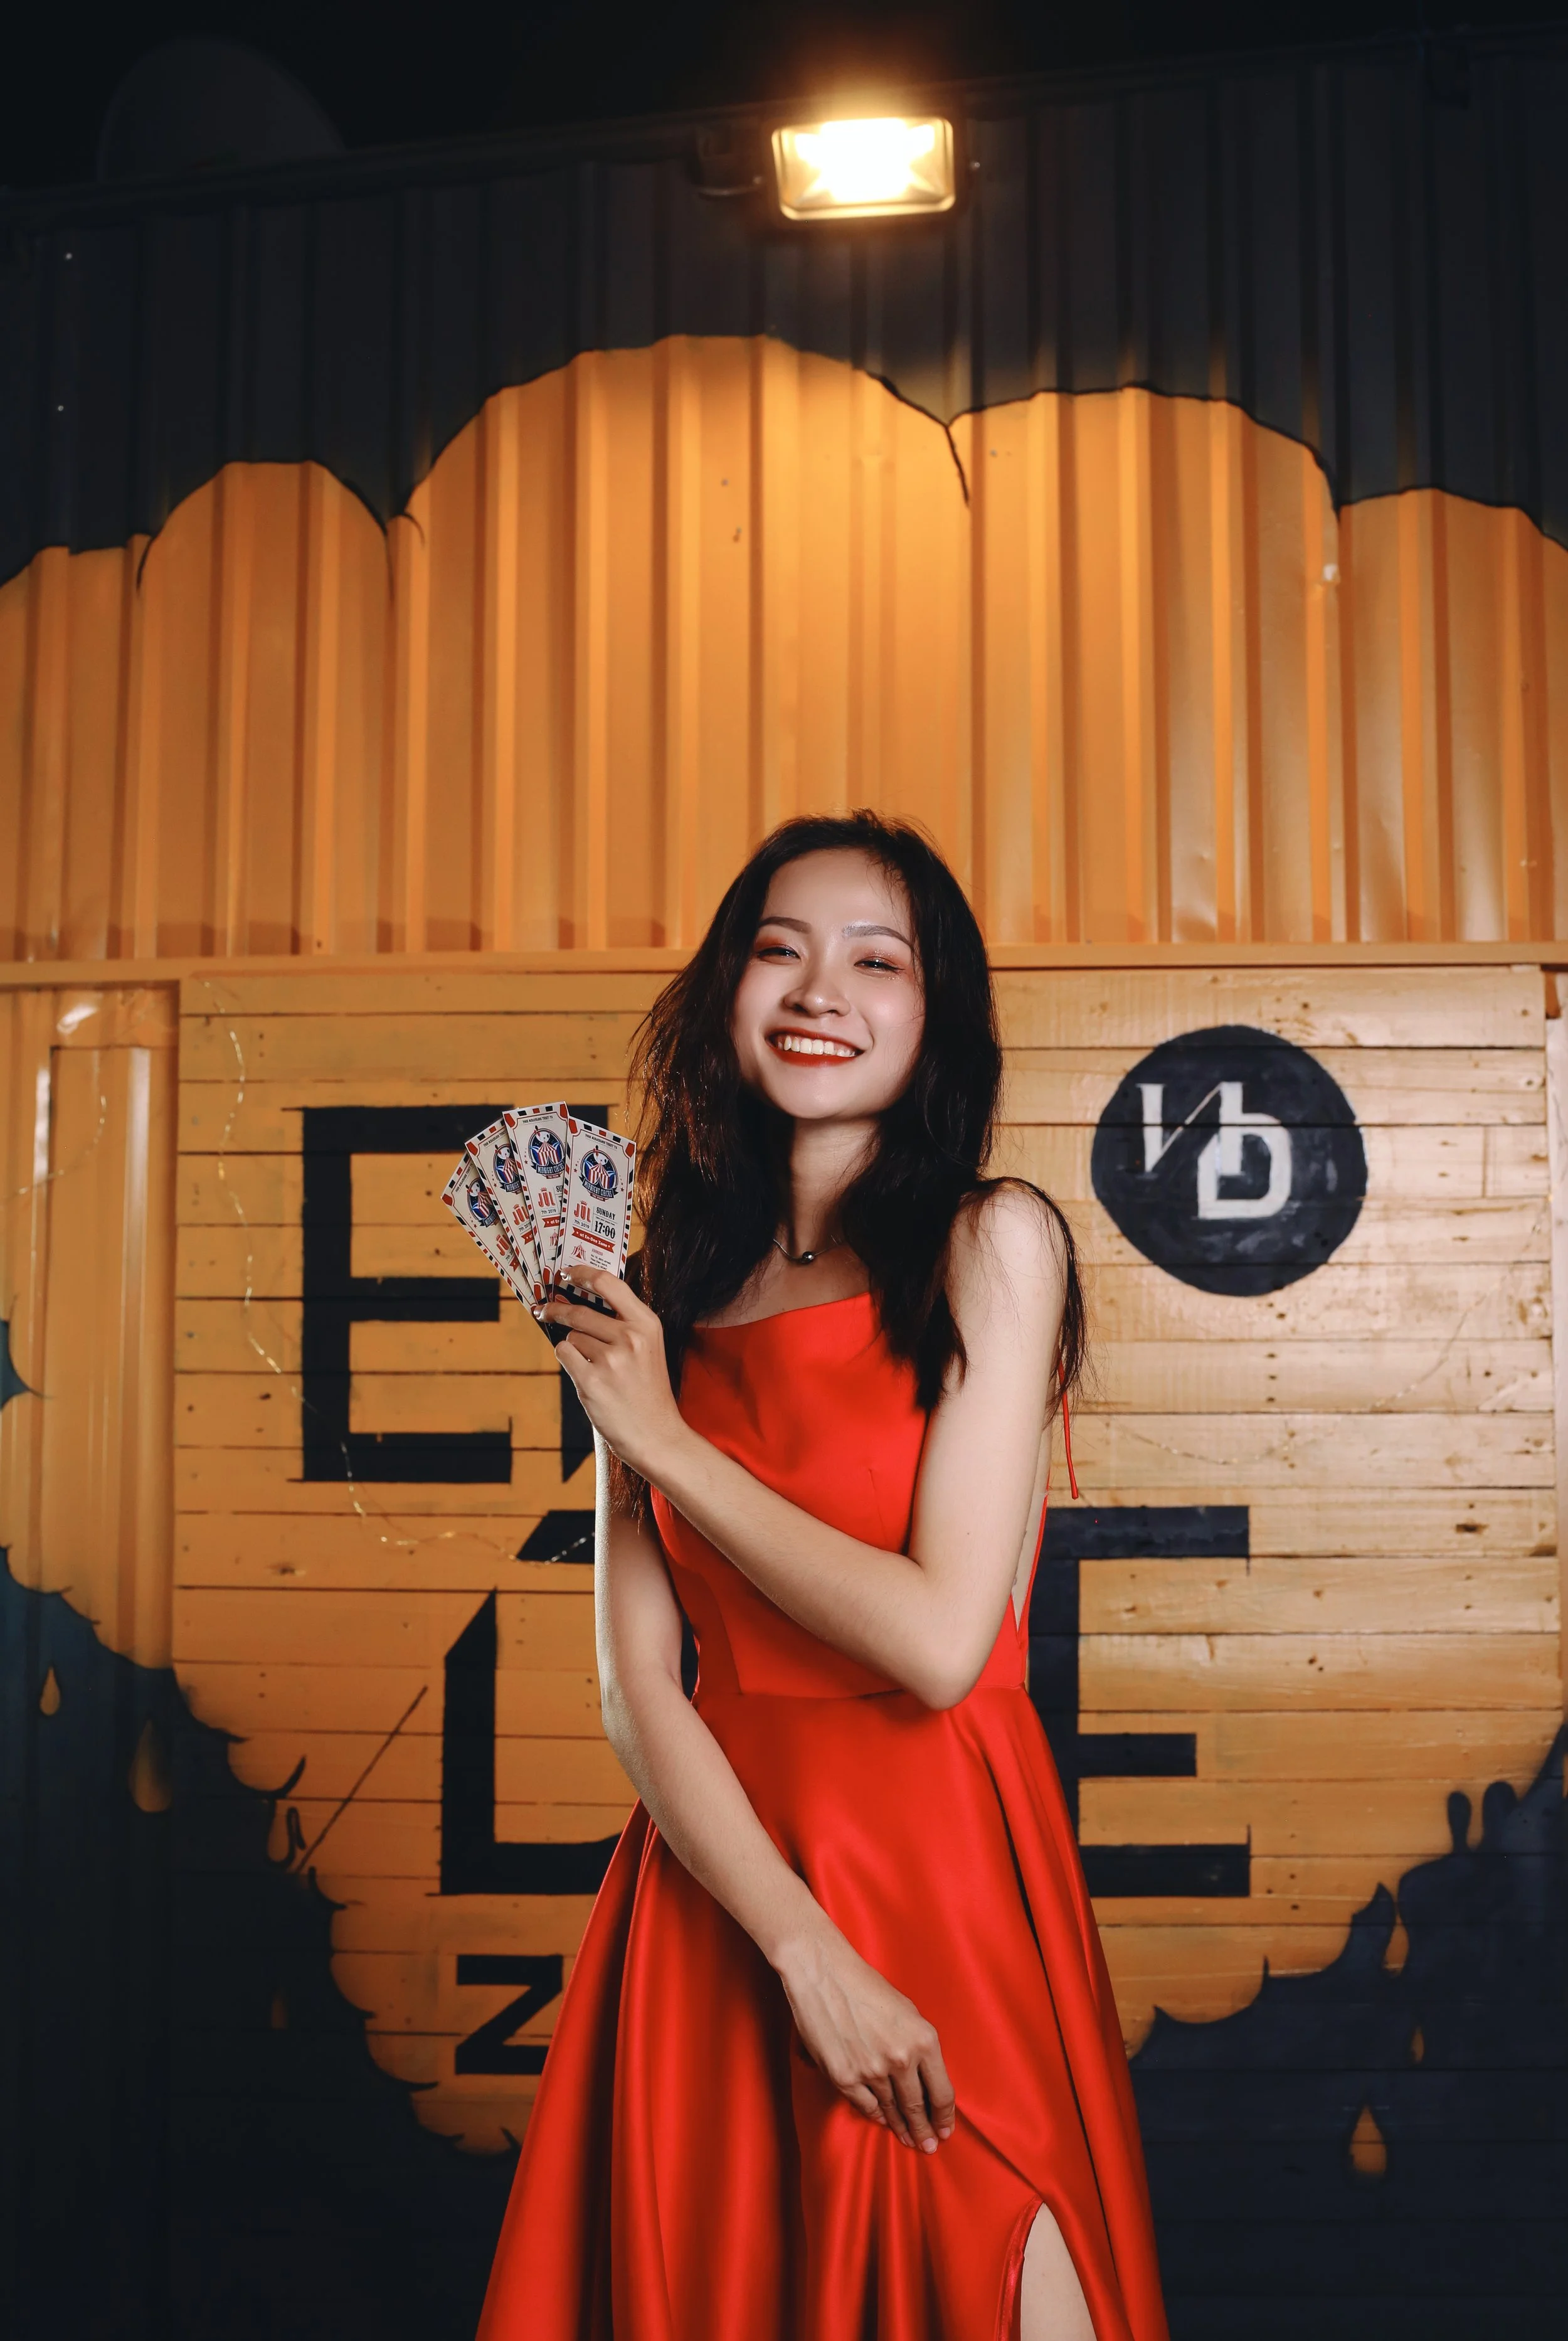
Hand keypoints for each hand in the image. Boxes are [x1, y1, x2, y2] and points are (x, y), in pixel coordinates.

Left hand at [542, 1269, 687, 1478]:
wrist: (656, 1434)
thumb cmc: (648, 1390)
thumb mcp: (649, 1347)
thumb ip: (623, 1322)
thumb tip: (579, 1300)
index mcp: (647, 1324)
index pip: (609, 1283)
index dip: (582, 1273)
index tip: (566, 1272)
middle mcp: (630, 1337)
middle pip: (579, 1310)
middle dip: (557, 1309)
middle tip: (545, 1309)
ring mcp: (610, 1360)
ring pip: (571, 1336)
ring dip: (574, 1346)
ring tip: (594, 1366)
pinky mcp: (591, 1381)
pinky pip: (564, 1354)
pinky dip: (569, 1360)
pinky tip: (586, 1375)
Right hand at [774, 1923, 955, 2151]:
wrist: (823, 1973)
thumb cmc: (865, 1986)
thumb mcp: (906, 2012)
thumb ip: (918, 2046)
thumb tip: (923, 2078)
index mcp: (923, 2039)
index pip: (941, 2092)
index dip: (944, 2117)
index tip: (945, 2131)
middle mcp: (901, 2059)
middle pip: (917, 2107)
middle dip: (924, 2131)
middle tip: (928, 2146)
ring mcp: (871, 2071)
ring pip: (891, 2109)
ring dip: (900, 2127)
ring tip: (907, 2139)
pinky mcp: (844, 2077)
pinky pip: (865, 2105)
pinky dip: (874, 2114)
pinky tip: (881, 2120)